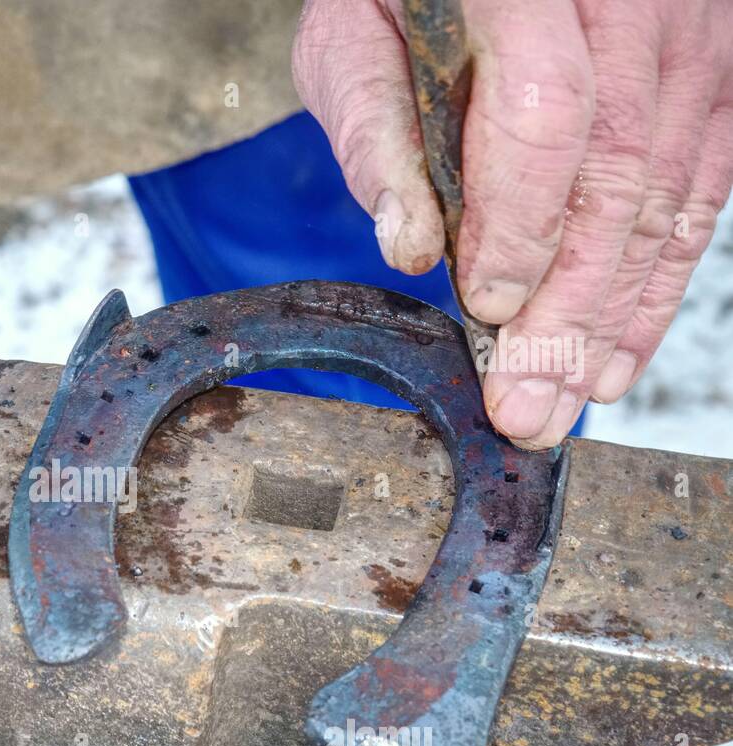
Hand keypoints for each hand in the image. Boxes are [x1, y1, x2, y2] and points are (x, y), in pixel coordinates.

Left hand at [292, 0, 732, 447]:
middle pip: (619, 171)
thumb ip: (374, 129)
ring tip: (567, 399)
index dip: (521, 227)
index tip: (490, 311)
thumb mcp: (350, 32)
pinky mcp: (711, 60)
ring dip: (615, 313)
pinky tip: (618, 353)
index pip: (545, 117)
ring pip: (669, 189)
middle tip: (528, 406)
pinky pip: (701, 182)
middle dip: (571, 308)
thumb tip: (410, 249)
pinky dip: (658, 279)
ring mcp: (689, 22)